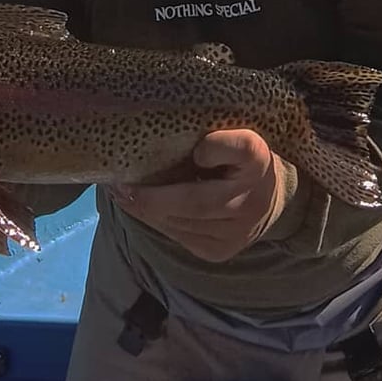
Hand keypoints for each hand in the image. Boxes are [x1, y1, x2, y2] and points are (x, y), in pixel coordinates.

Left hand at [110, 129, 283, 262]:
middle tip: (120, 186)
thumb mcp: (224, 131)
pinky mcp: (221, 250)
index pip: (241, 147)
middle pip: (198, 201)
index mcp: (256, 157)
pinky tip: (138, 207)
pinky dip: (154, 220)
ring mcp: (239, 231)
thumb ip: (205, 130)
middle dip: (152, 198)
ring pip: (183, 223)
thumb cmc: (229, 155)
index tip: (198, 150)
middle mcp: (253, 199)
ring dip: (146, 210)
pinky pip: (180, 236)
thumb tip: (157, 133)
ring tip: (121, 194)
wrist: (262, 196)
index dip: (215, 148)